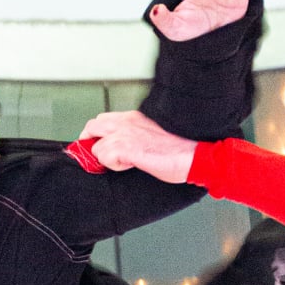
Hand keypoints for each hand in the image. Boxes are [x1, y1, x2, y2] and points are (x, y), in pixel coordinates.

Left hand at [78, 109, 196, 182]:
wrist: (194, 155)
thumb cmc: (180, 150)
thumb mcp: (152, 137)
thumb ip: (134, 138)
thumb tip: (120, 150)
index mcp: (134, 118)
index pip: (104, 120)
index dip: (97, 134)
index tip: (97, 147)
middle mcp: (127, 121)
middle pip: (93, 125)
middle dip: (90, 142)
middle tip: (97, 158)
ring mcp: (126, 133)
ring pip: (97, 145)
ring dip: (106, 159)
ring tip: (125, 164)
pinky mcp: (126, 147)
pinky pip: (104, 157)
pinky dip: (114, 166)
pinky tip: (131, 165)